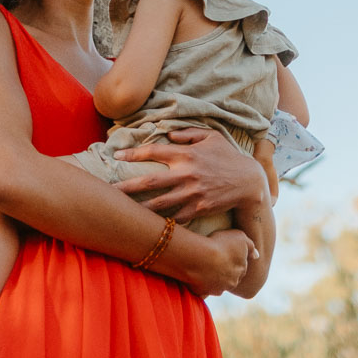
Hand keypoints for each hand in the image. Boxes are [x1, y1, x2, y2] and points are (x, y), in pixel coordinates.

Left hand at [113, 127, 267, 221]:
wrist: (249, 182)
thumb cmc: (228, 156)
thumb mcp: (212, 137)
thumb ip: (188, 133)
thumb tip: (168, 132)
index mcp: (186, 154)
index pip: (153, 151)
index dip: (132, 153)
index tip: (116, 156)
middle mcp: (186, 174)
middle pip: (149, 182)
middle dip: (126, 186)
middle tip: (108, 190)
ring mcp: (192, 194)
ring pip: (159, 204)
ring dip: (138, 208)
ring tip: (121, 211)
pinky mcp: (198, 209)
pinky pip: (176, 218)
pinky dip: (162, 222)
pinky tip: (148, 225)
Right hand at [183, 228, 256, 296]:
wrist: (201, 258)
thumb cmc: (221, 245)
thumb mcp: (240, 237)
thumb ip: (250, 246)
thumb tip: (256, 256)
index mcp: (241, 271)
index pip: (241, 266)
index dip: (234, 259)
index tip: (226, 252)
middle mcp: (231, 283)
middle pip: (230, 277)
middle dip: (225, 271)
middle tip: (215, 260)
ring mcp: (216, 289)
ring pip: (217, 284)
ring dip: (213, 278)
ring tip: (204, 266)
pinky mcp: (202, 292)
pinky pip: (203, 289)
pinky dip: (201, 283)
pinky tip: (195, 274)